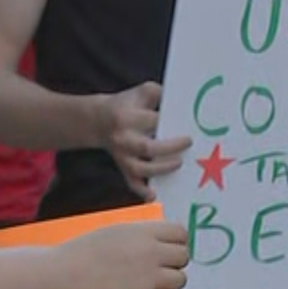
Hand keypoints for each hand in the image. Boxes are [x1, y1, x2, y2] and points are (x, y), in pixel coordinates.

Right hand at [55, 219, 189, 288]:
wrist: (62, 279)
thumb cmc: (81, 254)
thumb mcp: (114, 231)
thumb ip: (141, 234)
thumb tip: (162, 240)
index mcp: (144, 232)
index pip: (181, 233)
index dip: (177, 242)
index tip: (170, 249)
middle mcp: (153, 253)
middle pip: (183, 256)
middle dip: (173, 263)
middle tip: (160, 269)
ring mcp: (150, 278)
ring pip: (180, 279)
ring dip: (170, 283)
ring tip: (153, 285)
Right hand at [96, 82, 192, 199]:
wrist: (98, 119)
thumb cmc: (128, 104)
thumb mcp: (143, 92)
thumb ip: (161, 94)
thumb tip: (186, 100)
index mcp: (127, 117)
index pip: (152, 121)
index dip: (170, 122)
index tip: (189, 123)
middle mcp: (123, 138)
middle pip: (147, 148)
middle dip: (170, 148)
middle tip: (188, 142)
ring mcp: (122, 156)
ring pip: (140, 169)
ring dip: (161, 170)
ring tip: (179, 164)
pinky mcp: (123, 167)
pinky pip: (132, 183)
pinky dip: (142, 191)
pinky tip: (155, 196)